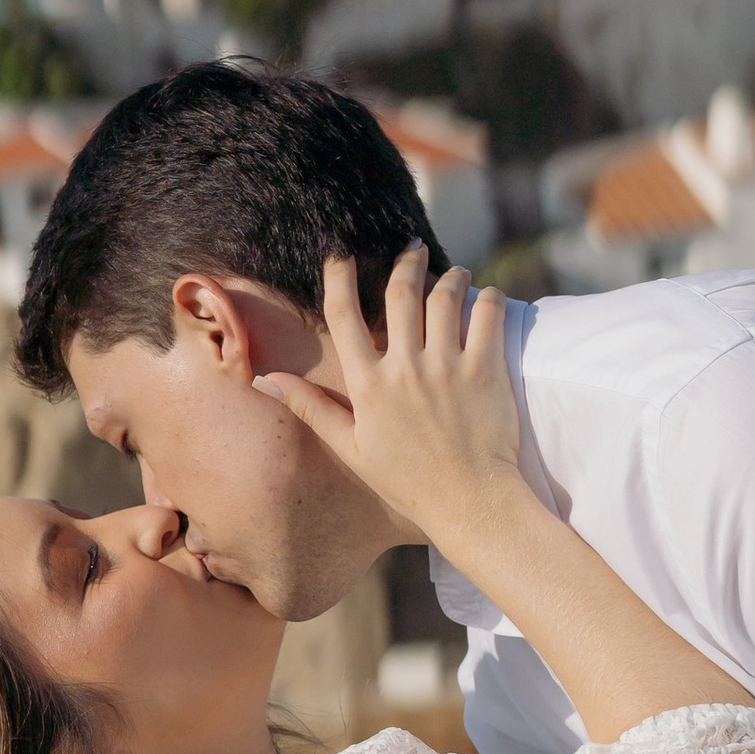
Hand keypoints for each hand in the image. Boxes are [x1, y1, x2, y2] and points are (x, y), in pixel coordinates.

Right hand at [253, 245, 520, 561]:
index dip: (339, 278)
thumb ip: (312, 409)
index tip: (341, 256)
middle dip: (404, 262)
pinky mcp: (485, 371)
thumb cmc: (408, 482)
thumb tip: (267, 380)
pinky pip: (486, 315)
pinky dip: (486, 297)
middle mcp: (405, 369)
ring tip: (453, 273)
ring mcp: (447, 367)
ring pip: (444, 297)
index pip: (343, 316)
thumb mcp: (352, 449)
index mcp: (368, 387)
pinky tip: (484, 296)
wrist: (471, 504)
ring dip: (449, 276)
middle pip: (399, 293)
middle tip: (410, 249)